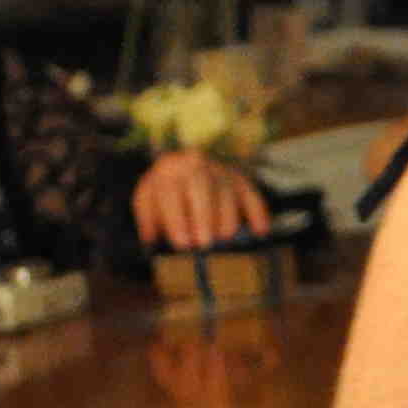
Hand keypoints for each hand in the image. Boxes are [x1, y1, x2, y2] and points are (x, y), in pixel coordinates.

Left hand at [133, 147, 271, 251]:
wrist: (184, 164)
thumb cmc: (166, 189)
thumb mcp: (147, 199)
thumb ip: (147, 218)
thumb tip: (150, 239)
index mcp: (169, 170)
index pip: (171, 192)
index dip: (177, 219)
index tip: (183, 243)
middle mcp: (196, 166)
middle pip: (202, 188)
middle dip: (204, 217)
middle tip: (205, 243)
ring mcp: (221, 171)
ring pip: (228, 191)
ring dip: (228, 217)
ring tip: (225, 238)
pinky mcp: (240, 179)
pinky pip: (252, 194)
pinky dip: (258, 212)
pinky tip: (261, 231)